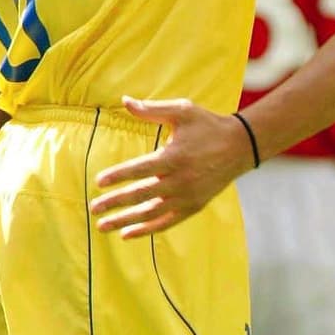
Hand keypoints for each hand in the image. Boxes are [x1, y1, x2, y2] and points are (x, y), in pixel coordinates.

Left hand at [90, 97, 256, 236]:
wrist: (240, 147)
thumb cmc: (207, 126)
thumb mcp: (182, 111)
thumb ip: (151, 110)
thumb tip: (125, 100)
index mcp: (175, 157)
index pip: (140, 170)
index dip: (118, 176)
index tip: (99, 181)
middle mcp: (180, 181)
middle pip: (141, 195)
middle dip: (115, 203)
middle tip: (93, 208)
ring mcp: (187, 197)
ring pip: (150, 213)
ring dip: (125, 221)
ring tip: (103, 226)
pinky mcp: (194, 207)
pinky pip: (166, 222)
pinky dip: (146, 230)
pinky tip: (127, 234)